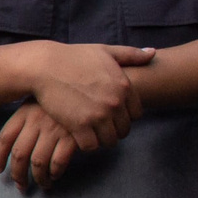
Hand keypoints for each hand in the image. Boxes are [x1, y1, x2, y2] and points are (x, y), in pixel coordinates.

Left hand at [0, 101, 85, 192]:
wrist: (86, 92)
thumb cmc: (60, 99)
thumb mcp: (38, 103)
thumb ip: (25, 121)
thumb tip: (13, 148)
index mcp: (24, 113)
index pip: (5, 138)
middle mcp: (36, 122)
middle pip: (19, 154)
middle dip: (18, 174)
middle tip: (20, 185)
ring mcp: (53, 130)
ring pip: (38, 162)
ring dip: (38, 178)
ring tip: (42, 184)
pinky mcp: (71, 138)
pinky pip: (58, 162)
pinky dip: (55, 172)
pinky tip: (55, 175)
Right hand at [24, 42, 154, 152]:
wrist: (45, 66)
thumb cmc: (73, 57)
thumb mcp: (105, 51)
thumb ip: (131, 54)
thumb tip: (153, 53)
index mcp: (124, 86)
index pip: (136, 114)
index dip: (124, 116)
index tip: (111, 114)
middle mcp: (115, 102)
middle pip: (124, 130)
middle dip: (113, 129)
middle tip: (99, 125)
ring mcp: (98, 115)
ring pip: (109, 141)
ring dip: (100, 139)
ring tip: (90, 132)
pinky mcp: (79, 125)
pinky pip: (91, 146)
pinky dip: (86, 143)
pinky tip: (78, 135)